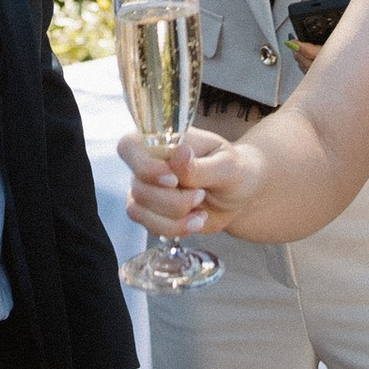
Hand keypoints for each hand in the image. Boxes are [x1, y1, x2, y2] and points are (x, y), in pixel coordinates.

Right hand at [120, 123, 251, 243]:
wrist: (238, 195)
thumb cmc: (232, 170)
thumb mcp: (226, 166)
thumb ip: (200, 165)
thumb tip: (179, 154)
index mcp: (163, 140)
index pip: (129, 146)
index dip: (144, 166)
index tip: (173, 179)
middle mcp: (147, 163)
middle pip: (138, 185)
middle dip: (173, 200)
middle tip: (201, 195)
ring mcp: (145, 189)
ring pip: (139, 209)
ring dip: (174, 217)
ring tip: (200, 211)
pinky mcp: (149, 212)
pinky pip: (148, 226)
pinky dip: (174, 228)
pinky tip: (195, 221)